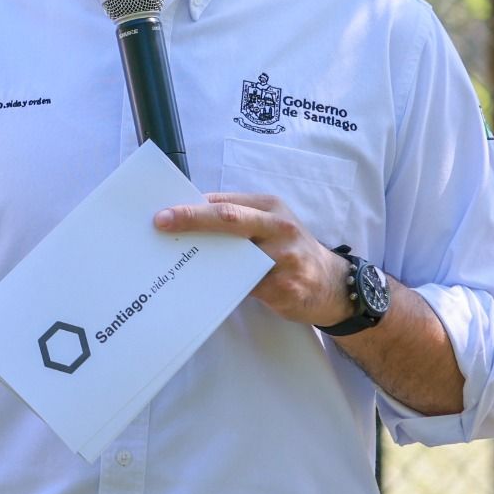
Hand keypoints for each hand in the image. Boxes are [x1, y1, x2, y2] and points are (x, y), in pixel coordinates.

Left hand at [151, 192, 347, 327]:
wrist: (332, 285)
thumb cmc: (290, 250)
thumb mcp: (270, 224)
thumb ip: (238, 218)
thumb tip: (192, 217)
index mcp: (270, 207)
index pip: (225, 202)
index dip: (192, 207)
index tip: (162, 213)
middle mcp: (278, 227)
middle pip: (229, 218)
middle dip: (192, 219)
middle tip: (161, 222)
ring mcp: (283, 257)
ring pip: (234, 256)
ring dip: (202, 258)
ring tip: (172, 261)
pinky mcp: (284, 287)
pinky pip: (244, 287)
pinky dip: (221, 287)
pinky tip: (200, 290)